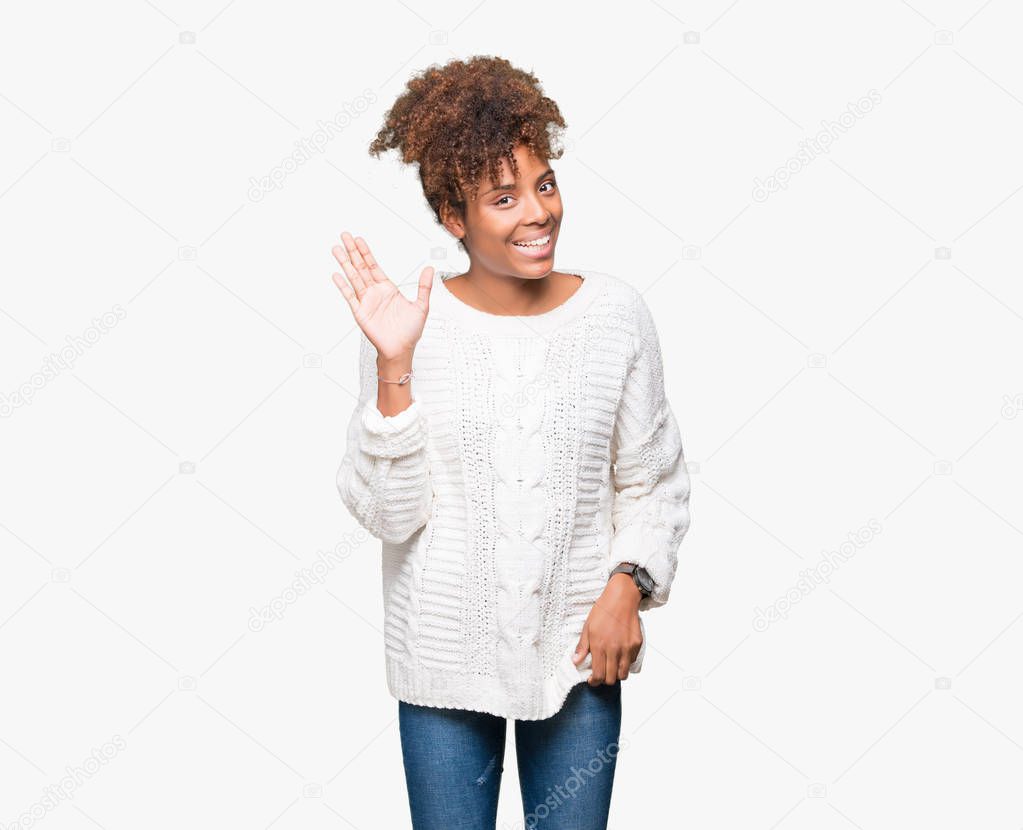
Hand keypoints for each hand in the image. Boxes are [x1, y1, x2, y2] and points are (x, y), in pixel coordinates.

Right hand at [331, 231, 433, 360]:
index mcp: (388, 289)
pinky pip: (350, 297)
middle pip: (361, 267)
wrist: (401, 350)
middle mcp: (375, 293)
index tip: (359, 240)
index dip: (366, 253)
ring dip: (345, 264)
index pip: (374, 266)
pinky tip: (336, 274)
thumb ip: (424, 287)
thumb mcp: (421, 306)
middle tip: (344, 236)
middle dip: (353, 252)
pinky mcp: (360, 313)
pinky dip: (343, 285)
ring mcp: (366, 302)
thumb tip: (430, 269)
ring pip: (354, 278)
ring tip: (336, 250)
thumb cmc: (410, 332)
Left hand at [572, 574, 643, 684]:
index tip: (592, 680)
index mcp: (599, 646)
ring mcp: (627, 648)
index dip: (594, 682)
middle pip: (611, 679)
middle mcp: (614, 649)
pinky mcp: (637, 644)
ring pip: (623, 674)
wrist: (622, 598)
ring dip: (616, 674)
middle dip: (605, 679)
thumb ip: (582, 647)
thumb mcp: (587, 627)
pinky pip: (631, 662)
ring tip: (611, 667)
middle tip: (601, 673)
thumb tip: (575, 662)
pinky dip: (625, 663)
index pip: (598, 675)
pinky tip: (620, 654)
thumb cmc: (603, 611)